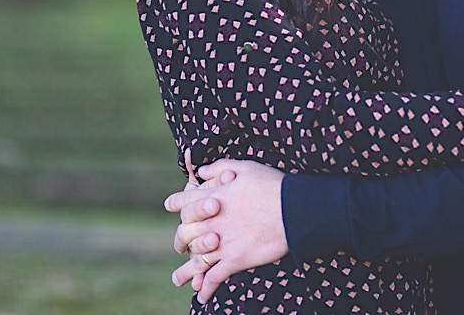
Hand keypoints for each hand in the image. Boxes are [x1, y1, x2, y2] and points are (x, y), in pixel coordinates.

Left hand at [163, 159, 286, 303]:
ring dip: (185, 272)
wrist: (293, 209)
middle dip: (180, 241)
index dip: (175, 203)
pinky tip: (202, 296)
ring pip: (195, 260)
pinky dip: (206, 288)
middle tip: (180, 247)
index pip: (184, 201)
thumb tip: (201, 171)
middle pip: (184, 233)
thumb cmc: (272, 185)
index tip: (169, 205)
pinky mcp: (235, 260)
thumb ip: (220, 167)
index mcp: (212, 197)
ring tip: (179, 280)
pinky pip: (214, 277)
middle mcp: (211, 221)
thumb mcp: (245, 167)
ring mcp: (221, 243)